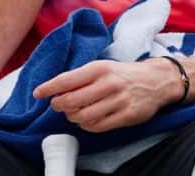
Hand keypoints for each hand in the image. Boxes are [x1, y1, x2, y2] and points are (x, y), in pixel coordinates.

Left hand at [33, 59, 183, 132]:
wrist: (156, 80)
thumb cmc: (123, 74)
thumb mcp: (103, 67)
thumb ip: (81, 77)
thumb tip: (56, 90)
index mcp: (99, 68)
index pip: (67, 80)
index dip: (49, 88)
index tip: (38, 93)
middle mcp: (108, 83)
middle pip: (71, 101)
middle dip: (59, 106)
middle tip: (58, 106)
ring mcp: (118, 101)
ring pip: (83, 116)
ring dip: (73, 117)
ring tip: (73, 113)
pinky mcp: (126, 115)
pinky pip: (97, 126)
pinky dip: (87, 126)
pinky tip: (87, 120)